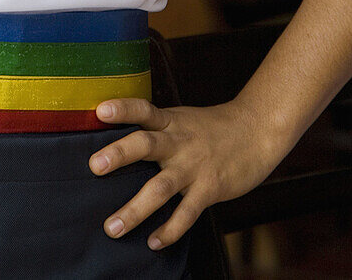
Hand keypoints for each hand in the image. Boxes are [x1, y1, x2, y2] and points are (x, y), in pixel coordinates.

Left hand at [88, 96, 281, 249]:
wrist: (257, 131)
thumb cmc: (212, 128)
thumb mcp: (182, 119)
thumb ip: (156, 129)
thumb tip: (118, 144)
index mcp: (170, 121)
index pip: (143, 110)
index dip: (122, 109)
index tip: (100, 111)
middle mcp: (179, 141)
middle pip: (146, 143)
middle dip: (120, 154)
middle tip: (94, 166)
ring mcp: (194, 166)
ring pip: (161, 187)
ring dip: (135, 209)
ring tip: (112, 228)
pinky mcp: (210, 188)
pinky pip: (187, 213)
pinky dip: (170, 230)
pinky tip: (153, 242)